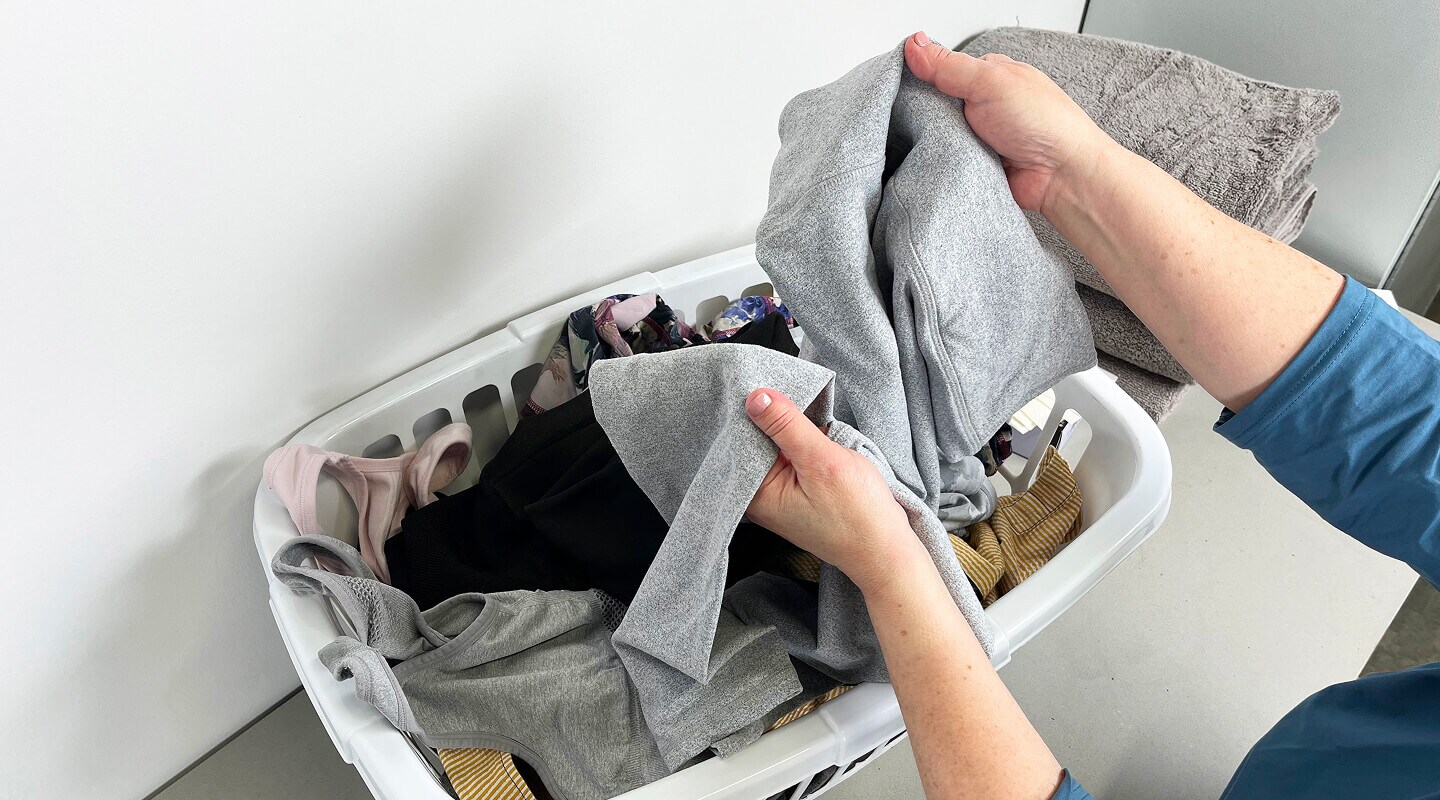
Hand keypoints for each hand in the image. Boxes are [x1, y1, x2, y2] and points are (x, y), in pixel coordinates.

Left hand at [744, 388, 917, 589]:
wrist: (887, 553)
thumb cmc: (858, 516)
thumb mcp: (821, 461)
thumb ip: (787, 426)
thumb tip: (756, 396)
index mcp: (755, 495)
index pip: (740, 440)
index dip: (751, 409)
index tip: (761, 381)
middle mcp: (760, 496)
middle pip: (755, 442)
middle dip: (772, 417)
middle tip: (789, 389)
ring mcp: (780, 495)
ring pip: (775, 447)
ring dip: (790, 428)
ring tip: (806, 408)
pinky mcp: (798, 492)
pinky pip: (791, 457)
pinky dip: (801, 441)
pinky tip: (815, 432)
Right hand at [903, 31, 1116, 213]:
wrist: (1063, 177)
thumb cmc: (1045, 124)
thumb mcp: (991, 81)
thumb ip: (949, 65)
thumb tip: (916, 44)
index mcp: (989, 76)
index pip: (940, 70)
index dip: (920, 76)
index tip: (903, 86)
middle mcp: (984, 105)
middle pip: (935, 106)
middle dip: (928, 115)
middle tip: (930, 120)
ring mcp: (979, 136)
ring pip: (938, 137)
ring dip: (938, 143)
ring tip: (945, 145)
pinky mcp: (976, 165)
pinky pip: (948, 163)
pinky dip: (946, 165)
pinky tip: (947, 165)